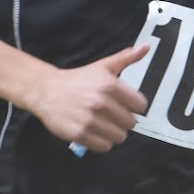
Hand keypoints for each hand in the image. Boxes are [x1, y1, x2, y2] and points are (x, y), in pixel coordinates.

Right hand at [28, 43, 148, 152]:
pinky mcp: (80, 134)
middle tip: (111, 114)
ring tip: (103, 124)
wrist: (47, 90)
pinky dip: (102, 142)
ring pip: (119, 137)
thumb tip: (146, 46)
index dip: (134, 106)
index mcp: (110, 85)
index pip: (140, 106)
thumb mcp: (103, 66)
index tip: (126, 105)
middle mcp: (101, 103)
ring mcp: (90, 120)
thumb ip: (126, 58)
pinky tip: (95, 132)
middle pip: (131, 123)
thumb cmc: (78, 79)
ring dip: (113, 132)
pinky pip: (104, 147)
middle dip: (123, 120)